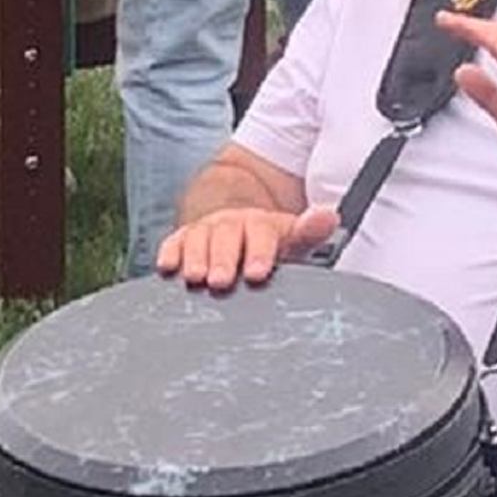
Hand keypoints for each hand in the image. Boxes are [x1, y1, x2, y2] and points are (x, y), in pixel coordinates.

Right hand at [155, 203, 337, 292]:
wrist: (236, 223)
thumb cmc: (266, 244)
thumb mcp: (290, 240)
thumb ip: (308, 232)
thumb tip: (330, 216)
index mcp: (260, 225)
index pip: (261, 234)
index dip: (260, 253)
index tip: (258, 273)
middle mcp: (231, 223)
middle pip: (226, 235)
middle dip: (223, 258)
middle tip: (221, 281)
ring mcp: (206, 229)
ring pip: (199, 237)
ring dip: (196, 256)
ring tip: (195, 277)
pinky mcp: (184, 237)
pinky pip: (175, 241)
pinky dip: (170, 252)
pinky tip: (167, 266)